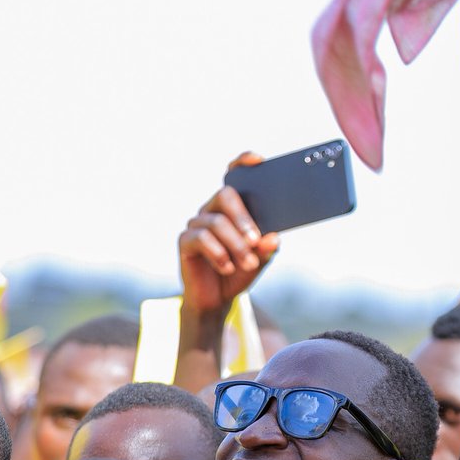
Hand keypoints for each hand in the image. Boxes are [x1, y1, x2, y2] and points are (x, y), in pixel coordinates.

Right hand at [179, 152, 279, 314]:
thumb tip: (274, 237)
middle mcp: (213, 209)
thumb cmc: (239, 272)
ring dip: (235, 244)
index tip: (258, 161)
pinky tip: (228, 267)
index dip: (243, 163)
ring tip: (248, 263)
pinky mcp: (185, 241)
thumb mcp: (260, 260)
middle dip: (243, 217)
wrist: (217, 299)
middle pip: (226, 195)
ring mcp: (197, 223)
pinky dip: (218, 254)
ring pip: (216, 222)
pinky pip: (201, 238)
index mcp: (233, 207)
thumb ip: (267, 248)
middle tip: (256, 240)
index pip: (235, 176)